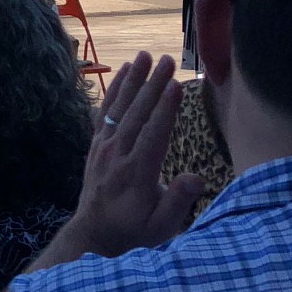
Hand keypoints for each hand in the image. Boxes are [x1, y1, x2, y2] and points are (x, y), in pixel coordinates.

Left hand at [39, 53, 201, 266]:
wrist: (94, 235)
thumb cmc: (135, 232)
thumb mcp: (161, 228)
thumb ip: (177, 202)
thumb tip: (197, 179)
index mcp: (136, 173)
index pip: (153, 134)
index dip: (166, 109)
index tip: (177, 85)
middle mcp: (117, 154)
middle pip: (137, 114)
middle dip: (154, 85)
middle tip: (168, 60)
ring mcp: (104, 147)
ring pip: (120, 107)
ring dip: (134, 80)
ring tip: (146, 56)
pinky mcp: (97, 144)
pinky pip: (105, 111)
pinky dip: (115, 90)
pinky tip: (125, 71)